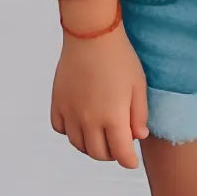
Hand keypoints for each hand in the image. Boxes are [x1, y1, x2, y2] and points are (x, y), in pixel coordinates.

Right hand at [50, 0, 148, 167]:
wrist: (91, 34)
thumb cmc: (119, 57)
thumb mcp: (138, 85)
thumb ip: (139, 114)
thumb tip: (138, 136)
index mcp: (113, 116)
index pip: (120, 153)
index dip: (128, 161)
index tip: (132, 161)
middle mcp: (89, 119)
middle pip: (98, 153)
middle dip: (111, 154)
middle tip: (118, 146)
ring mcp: (70, 112)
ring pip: (78, 144)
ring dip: (90, 146)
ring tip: (101, 136)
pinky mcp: (57, 102)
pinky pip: (60, 128)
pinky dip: (70, 132)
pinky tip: (80, 122)